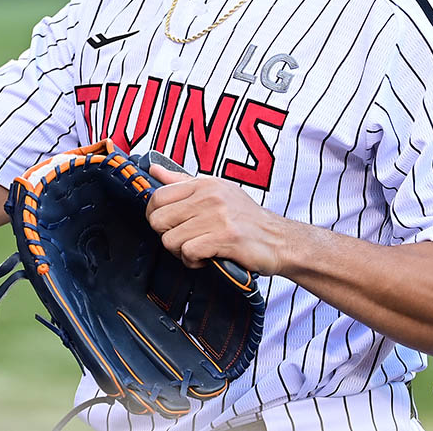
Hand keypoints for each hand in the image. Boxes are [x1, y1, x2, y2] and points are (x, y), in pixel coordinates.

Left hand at [146, 165, 285, 274]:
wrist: (279, 239)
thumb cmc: (244, 218)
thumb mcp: (215, 191)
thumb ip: (181, 182)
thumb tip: (153, 171)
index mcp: (204, 184)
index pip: (158, 196)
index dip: (154, 215)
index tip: (166, 225)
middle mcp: (210, 196)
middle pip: (158, 220)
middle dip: (166, 236)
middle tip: (183, 240)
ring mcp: (218, 216)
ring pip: (170, 240)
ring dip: (181, 252)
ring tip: (198, 250)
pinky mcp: (226, 238)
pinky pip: (189, 252)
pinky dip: (194, 262)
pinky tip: (206, 259)